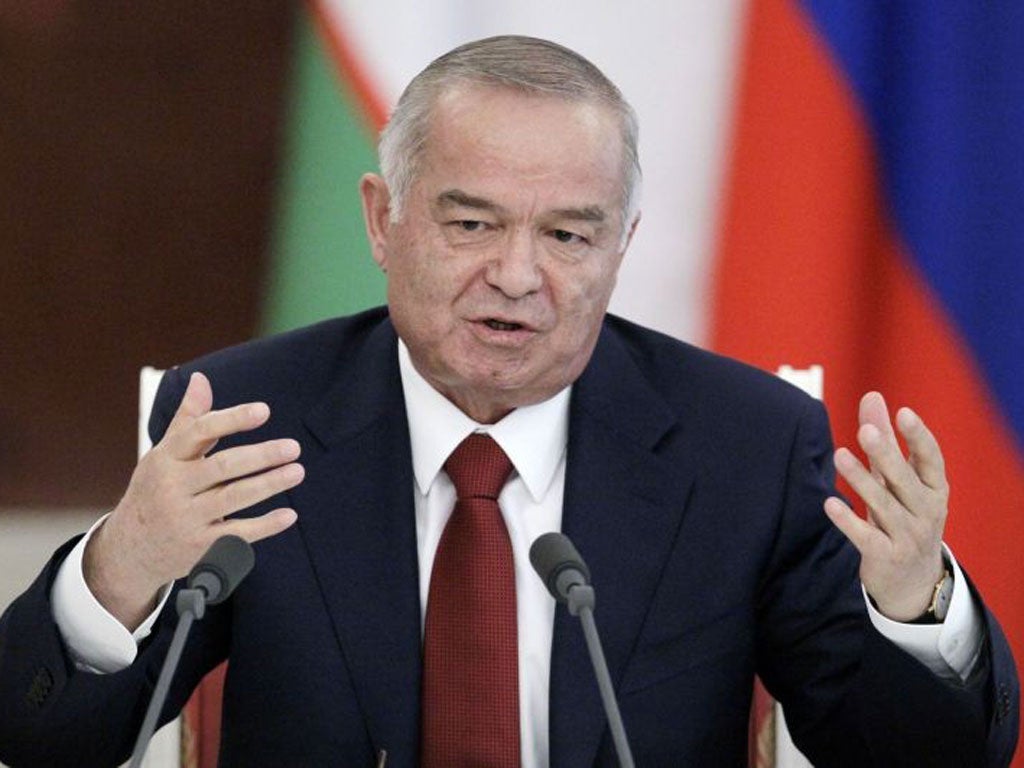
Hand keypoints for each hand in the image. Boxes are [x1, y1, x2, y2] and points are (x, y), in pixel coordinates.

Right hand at [84, 372, 302, 628]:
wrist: (130, 549)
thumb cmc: (156, 489)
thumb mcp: (164, 453)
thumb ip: (189, 418)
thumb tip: (202, 378)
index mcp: (166, 458)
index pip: (200, 432)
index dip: (233, 419)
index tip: (264, 411)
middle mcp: (174, 488)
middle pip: (223, 467)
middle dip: (261, 455)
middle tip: (293, 447)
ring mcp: (186, 519)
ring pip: (234, 498)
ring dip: (269, 484)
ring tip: (297, 471)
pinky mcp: (200, 547)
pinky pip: (237, 534)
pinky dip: (265, 525)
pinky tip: (290, 514)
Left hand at [824, 392, 947, 620]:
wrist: (913, 581)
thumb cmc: (904, 515)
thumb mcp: (898, 479)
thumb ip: (885, 438)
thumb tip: (873, 395)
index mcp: (934, 488)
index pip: (931, 459)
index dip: (919, 437)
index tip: (904, 413)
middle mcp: (927, 511)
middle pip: (905, 479)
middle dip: (886, 454)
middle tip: (866, 430)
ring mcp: (908, 536)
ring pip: (883, 505)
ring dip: (861, 480)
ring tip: (839, 455)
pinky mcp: (887, 556)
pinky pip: (866, 536)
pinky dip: (848, 521)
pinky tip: (829, 504)